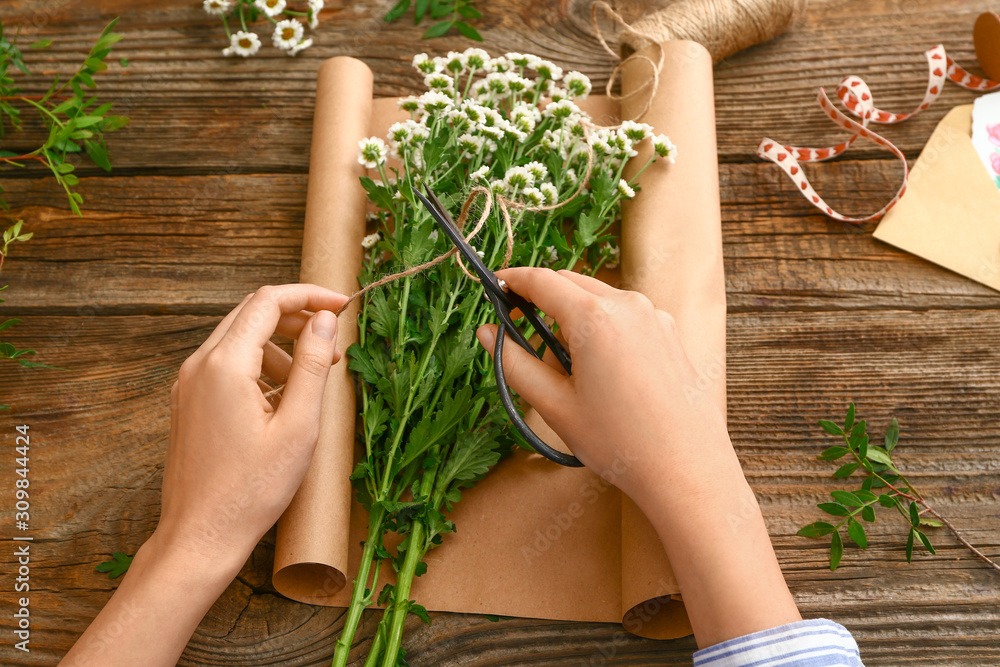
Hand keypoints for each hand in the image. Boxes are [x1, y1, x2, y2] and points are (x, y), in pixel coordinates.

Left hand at [62, 283, 348, 666]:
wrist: (200, 537)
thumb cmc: (252, 490)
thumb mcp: (298, 426)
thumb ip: (312, 365)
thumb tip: (324, 320)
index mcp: (226, 365)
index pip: (268, 301)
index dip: (309, 295)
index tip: (343, 306)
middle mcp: (199, 365)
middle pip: (251, 313)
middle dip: (296, 317)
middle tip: (334, 337)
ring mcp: (188, 384)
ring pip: (239, 338)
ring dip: (279, 344)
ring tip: (313, 375)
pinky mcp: (189, 403)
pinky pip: (227, 364)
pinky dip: (260, 365)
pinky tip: (284, 397)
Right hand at [475, 267, 726, 499]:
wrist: (686, 468)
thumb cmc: (619, 441)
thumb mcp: (555, 406)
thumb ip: (514, 363)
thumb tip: (488, 334)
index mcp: (593, 317)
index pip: (541, 280)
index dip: (512, 281)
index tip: (494, 287)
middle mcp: (627, 305)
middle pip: (571, 283)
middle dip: (542, 300)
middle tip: (522, 334)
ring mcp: (654, 316)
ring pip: (599, 299)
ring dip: (573, 317)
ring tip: (567, 371)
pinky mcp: (670, 333)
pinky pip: (626, 316)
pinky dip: (603, 328)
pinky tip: (602, 374)